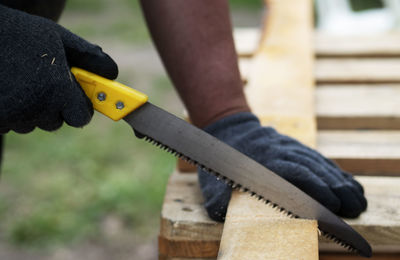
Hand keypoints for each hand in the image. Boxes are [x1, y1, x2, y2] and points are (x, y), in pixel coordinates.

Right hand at [0, 5, 117, 132]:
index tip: (74, 97)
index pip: (81, 118)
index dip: (79, 107)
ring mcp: (13, 117)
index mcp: (57, 90)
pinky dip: (11, 111)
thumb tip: (112, 73)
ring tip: (19, 81)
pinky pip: (11, 124)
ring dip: (31, 109)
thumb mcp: (57, 37)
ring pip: (33, 123)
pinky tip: (6, 89)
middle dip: (54, 107)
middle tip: (41, 82)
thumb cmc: (16, 34)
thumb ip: (88, 57)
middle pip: (57, 122)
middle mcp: (37, 108)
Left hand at [198, 112, 366, 221]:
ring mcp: (288, 147)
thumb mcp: (212, 179)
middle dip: (335, 188)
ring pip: (318, 163)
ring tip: (358, 198)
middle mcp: (280, 152)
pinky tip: (348, 182)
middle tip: (354, 207)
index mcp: (262, 162)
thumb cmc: (220, 161)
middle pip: (312, 168)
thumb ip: (217, 199)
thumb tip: (221, 215)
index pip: (294, 173)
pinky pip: (317, 158)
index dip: (314, 187)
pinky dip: (334, 170)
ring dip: (340, 180)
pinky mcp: (294, 147)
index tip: (331, 204)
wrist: (228, 128)